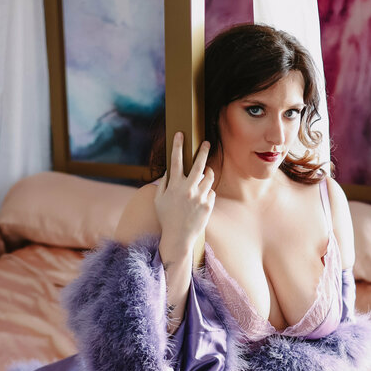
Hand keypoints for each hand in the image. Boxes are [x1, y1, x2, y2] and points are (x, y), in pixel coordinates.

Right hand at [154, 133, 214, 254]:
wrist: (178, 237)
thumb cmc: (166, 218)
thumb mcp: (159, 200)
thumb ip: (163, 184)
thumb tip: (169, 171)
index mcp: (174, 186)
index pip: (175, 160)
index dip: (177, 145)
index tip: (180, 134)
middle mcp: (188, 189)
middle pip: (199, 164)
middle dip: (203, 151)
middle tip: (207, 143)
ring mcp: (199, 197)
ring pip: (209, 177)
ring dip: (208, 174)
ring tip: (206, 174)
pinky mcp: (208, 205)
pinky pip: (211, 192)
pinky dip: (207, 193)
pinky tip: (201, 200)